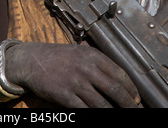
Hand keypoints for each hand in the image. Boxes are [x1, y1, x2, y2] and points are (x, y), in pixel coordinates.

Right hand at [5, 42, 140, 107]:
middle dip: (128, 104)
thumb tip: (118, 78)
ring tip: (118, 115)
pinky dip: (94, 115)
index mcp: (92, 55)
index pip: (120, 73)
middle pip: (115, 90)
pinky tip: (99, 115)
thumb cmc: (57, 56)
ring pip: (102, 104)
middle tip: (135, 110)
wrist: (31, 60)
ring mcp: (76, 82)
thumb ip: (97, 62)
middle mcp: (86, 68)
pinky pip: (85, 110)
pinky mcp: (66, 96)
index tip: (136, 98)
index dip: (131, 89)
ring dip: (113, 112)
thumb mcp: (79, 52)